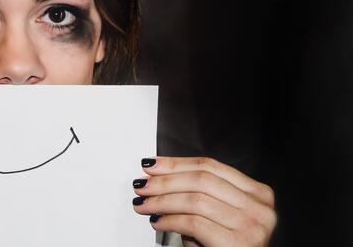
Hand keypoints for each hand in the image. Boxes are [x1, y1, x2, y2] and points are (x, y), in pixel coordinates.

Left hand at [132, 156, 275, 246]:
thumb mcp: (213, 215)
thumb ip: (194, 193)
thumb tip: (156, 176)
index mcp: (257, 193)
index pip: (210, 167)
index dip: (176, 163)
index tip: (151, 165)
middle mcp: (260, 207)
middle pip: (202, 180)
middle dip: (165, 181)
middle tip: (142, 185)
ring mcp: (253, 225)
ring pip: (196, 200)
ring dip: (162, 201)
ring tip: (144, 204)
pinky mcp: (239, 243)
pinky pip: (194, 223)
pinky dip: (170, 221)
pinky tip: (157, 221)